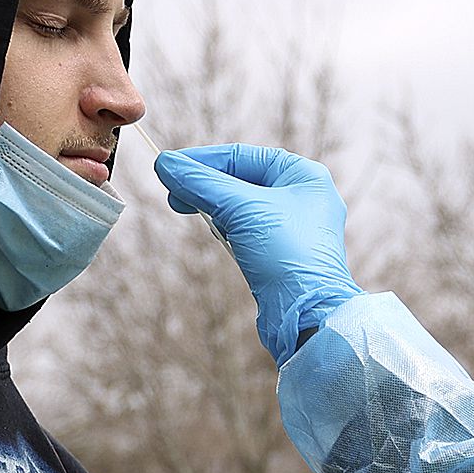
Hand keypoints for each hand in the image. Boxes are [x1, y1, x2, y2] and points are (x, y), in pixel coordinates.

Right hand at [153, 143, 360, 362]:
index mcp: (304, 176)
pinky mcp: (282, 255)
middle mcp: (303, 198)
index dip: (203, 161)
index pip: (244, 157)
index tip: (169, 167)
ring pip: (242, 208)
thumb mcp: (240, 209)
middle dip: (206, 188)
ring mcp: (294, 228)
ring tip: (199, 218)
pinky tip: (222, 240)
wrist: (307, 315)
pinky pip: (248, 232)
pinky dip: (230, 232)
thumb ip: (201, 183)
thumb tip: (166, 164)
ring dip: (217, 211)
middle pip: (241, 181)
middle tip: (173, 197)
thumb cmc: (286, 255)